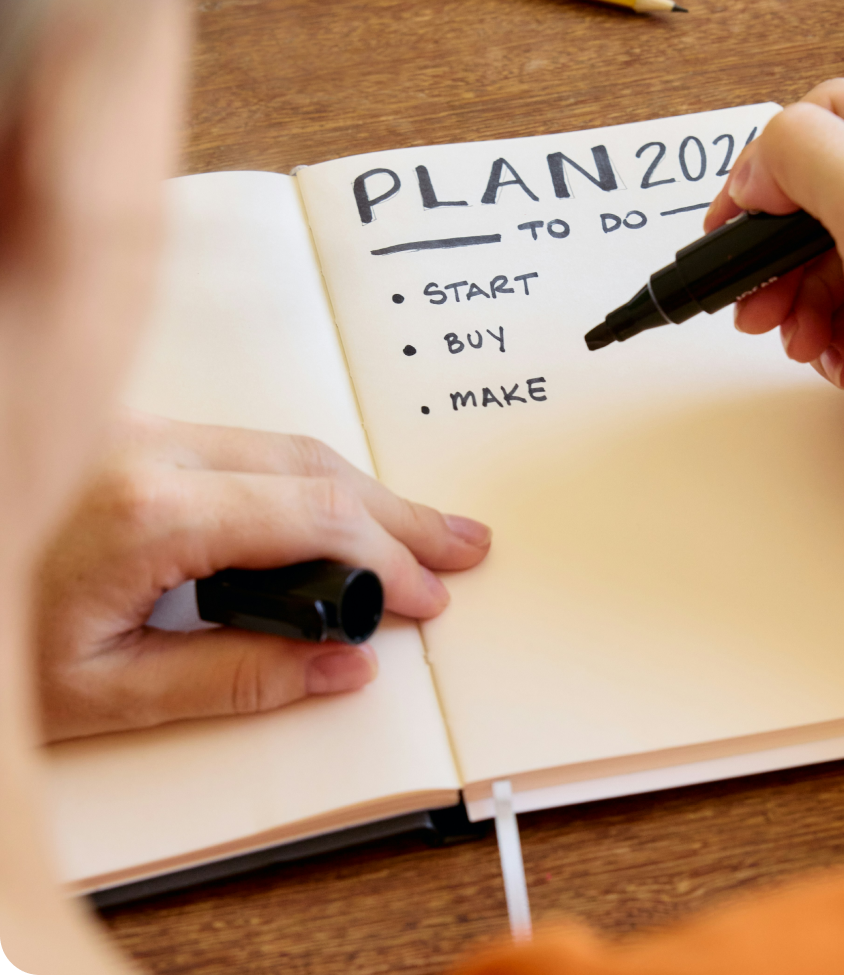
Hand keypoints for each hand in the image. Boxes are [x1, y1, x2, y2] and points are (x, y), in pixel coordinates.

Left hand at [34, 411, 491, 741]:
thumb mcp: (102, 693)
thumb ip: (233, 680)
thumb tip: (338, 666)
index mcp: (147, 511)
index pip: (310, 516)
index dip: (384, 556)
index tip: (422, 596)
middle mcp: (151, 450)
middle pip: (315, 467)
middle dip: (400, 512)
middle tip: (458, 545)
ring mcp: (144, 431)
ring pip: (288, 448)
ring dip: (364, 494)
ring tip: (421, 530)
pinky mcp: (140, 436)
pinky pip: (253, 449)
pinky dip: (315, 483)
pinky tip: (343, 510)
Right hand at [704, 79, 843, 554]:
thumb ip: (815, 160)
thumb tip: (763, 157)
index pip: (842, 117)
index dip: (777, 162)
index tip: (744, 212)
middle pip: (824, 195)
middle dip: (779, 250)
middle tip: (757, 287)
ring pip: (825, 255)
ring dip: (794, 299)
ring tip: (798, 337)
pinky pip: (842, 304)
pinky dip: (823, 333)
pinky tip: (836, 359)